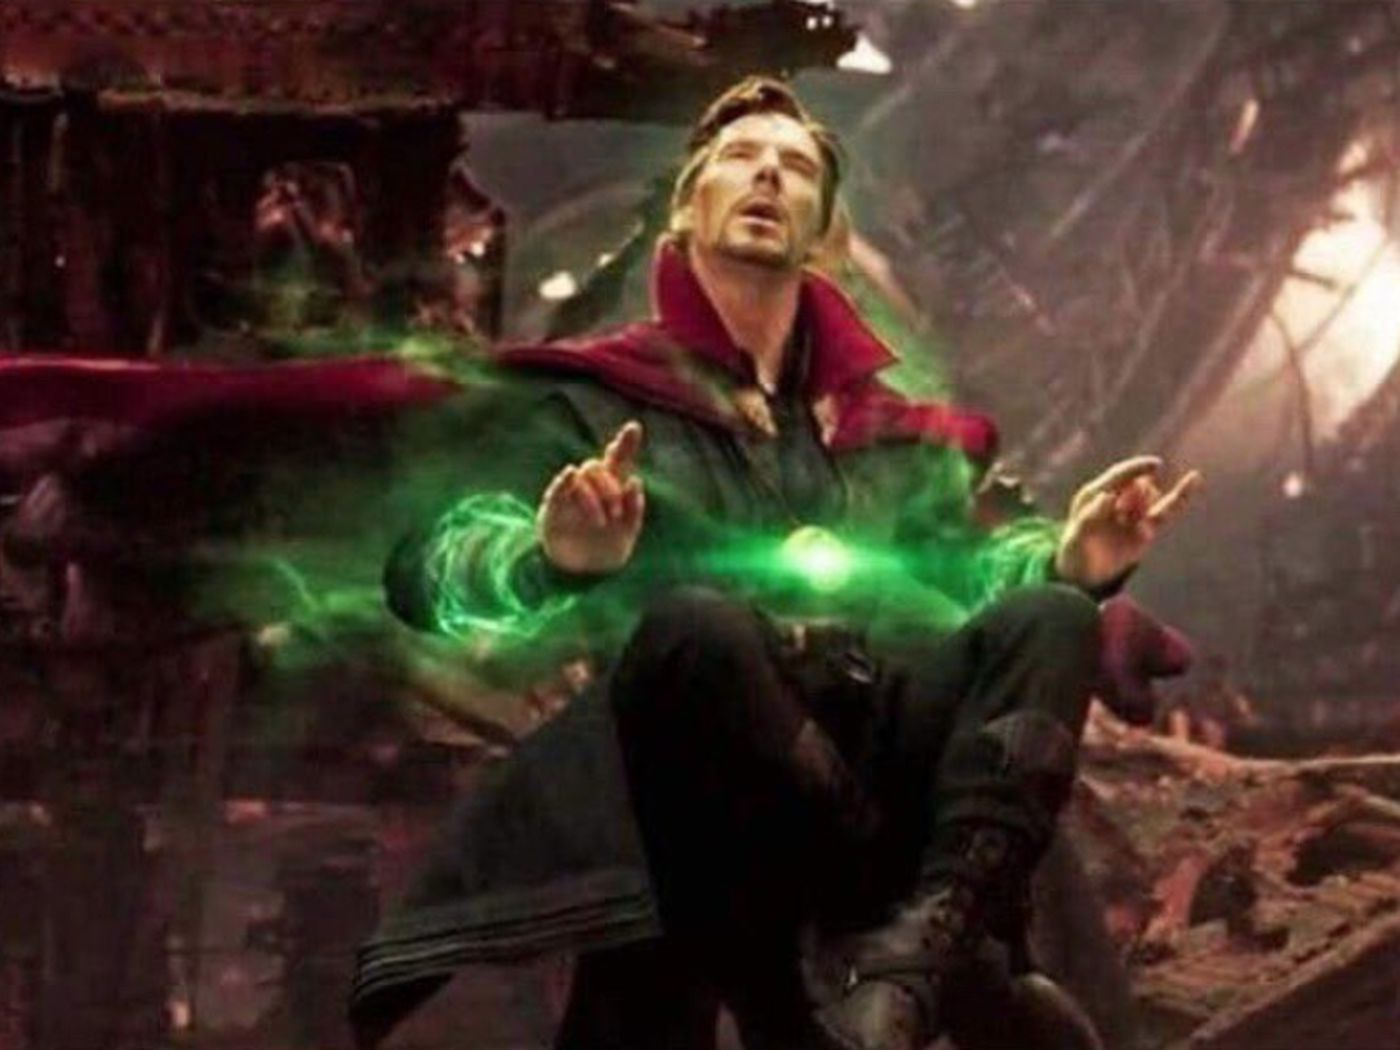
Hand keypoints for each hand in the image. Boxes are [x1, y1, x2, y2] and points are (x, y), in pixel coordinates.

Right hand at [538, 421, 645, 574]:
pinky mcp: (554, 508)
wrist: (582, 574)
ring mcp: (571, 495)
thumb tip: (634, 481)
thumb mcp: (628, 532)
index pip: (618, 460)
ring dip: (594, 496)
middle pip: (598, 467)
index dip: (626, 443)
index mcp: (612, 488)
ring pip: (582, 477)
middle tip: (616, 513)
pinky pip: (557, 488)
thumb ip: (634, 508)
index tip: (634, 427)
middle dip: (611, 488)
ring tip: (602, 522)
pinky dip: (565, 480)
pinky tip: (570, 474)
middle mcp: (591, 487)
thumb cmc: (608, 548)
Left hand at [1054, 456, 1201, 589]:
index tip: (1156, 465)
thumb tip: (1106, 495)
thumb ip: (1090, 516)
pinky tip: (1194, 477)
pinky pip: (1167, 509)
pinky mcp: (1147, 527)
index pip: (1120, 474)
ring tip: (1128, 525)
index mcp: (1094, 494)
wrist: (1086, 576)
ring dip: (1145, 508)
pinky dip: (1181, 495)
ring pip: (1151, 497)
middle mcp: (1115, 498)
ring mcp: (1132, 512)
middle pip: (1138, 485)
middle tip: (1122, 519)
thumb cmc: (1075, 552)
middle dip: (1137, 498)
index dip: (1138, 468)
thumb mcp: (1077, 536)